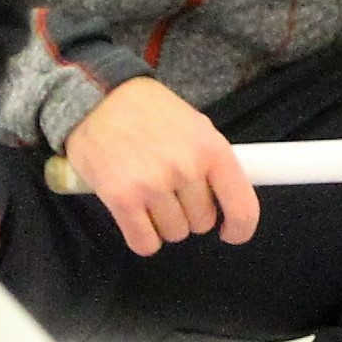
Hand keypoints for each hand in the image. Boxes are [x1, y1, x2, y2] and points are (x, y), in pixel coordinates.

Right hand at [58, 76, 257, 255]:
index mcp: (212, 149)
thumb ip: (212, 161)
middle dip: (189, 212)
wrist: (99, 98)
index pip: (242, 208)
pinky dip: (142, 237)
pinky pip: (144, 243)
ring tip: (148, 194)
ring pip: (174, 234)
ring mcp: (154, 185)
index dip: (239, 228)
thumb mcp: (195, 126)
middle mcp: (187, 169)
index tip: (229, 232)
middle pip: (202, 223)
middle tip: (170, 189)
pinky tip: (135, 215)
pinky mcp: (123, 199)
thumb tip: (226, 199)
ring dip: (163, 223)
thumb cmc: (149, 112)